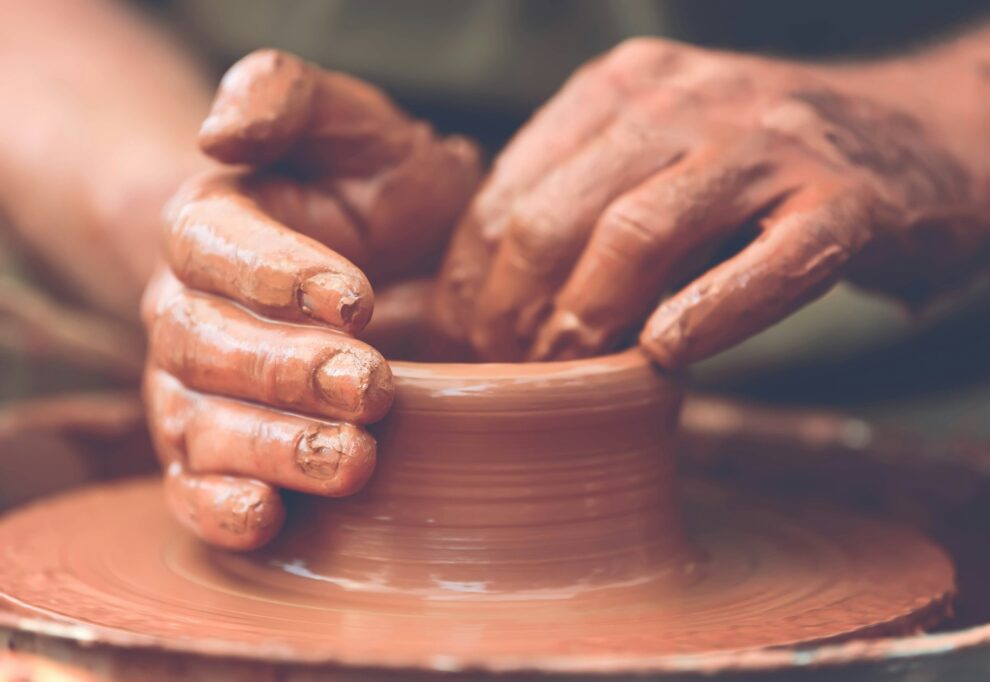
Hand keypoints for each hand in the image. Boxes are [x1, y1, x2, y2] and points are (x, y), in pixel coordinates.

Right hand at [143, 50, 479, 549]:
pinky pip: (193, 487)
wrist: (387, 257)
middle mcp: (186, 307)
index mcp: (212, 224)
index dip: (277, 276)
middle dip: (286, 371)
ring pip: (202, 423)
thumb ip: (286, 98)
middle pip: (205, 345)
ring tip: (353, 460)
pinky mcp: (211, 449)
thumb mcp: (350, 124)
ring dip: (272, 447)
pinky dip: (222, 507)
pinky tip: (269, 516)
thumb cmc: (374, 188)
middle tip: (370, 386)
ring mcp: (192, 385)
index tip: (358, 301)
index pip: (215, 247)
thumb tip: (219, 131)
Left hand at [430, 38, 989, 365]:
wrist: (916, 136)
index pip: (510, 188)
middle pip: (556, 213)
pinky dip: (708, 316)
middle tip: (503, 371)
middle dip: (511, 310)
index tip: (460, 340)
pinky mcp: (845, 199)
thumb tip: (483, 294)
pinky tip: (667, 357)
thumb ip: (581, 200)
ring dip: (588, 320)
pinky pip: (766, 265)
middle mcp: (684, 99)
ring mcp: (768, 144)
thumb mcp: (656, 157)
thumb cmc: (761, 170)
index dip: (470, 277)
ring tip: (566, 376)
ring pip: (640, 233)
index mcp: (622, 88)